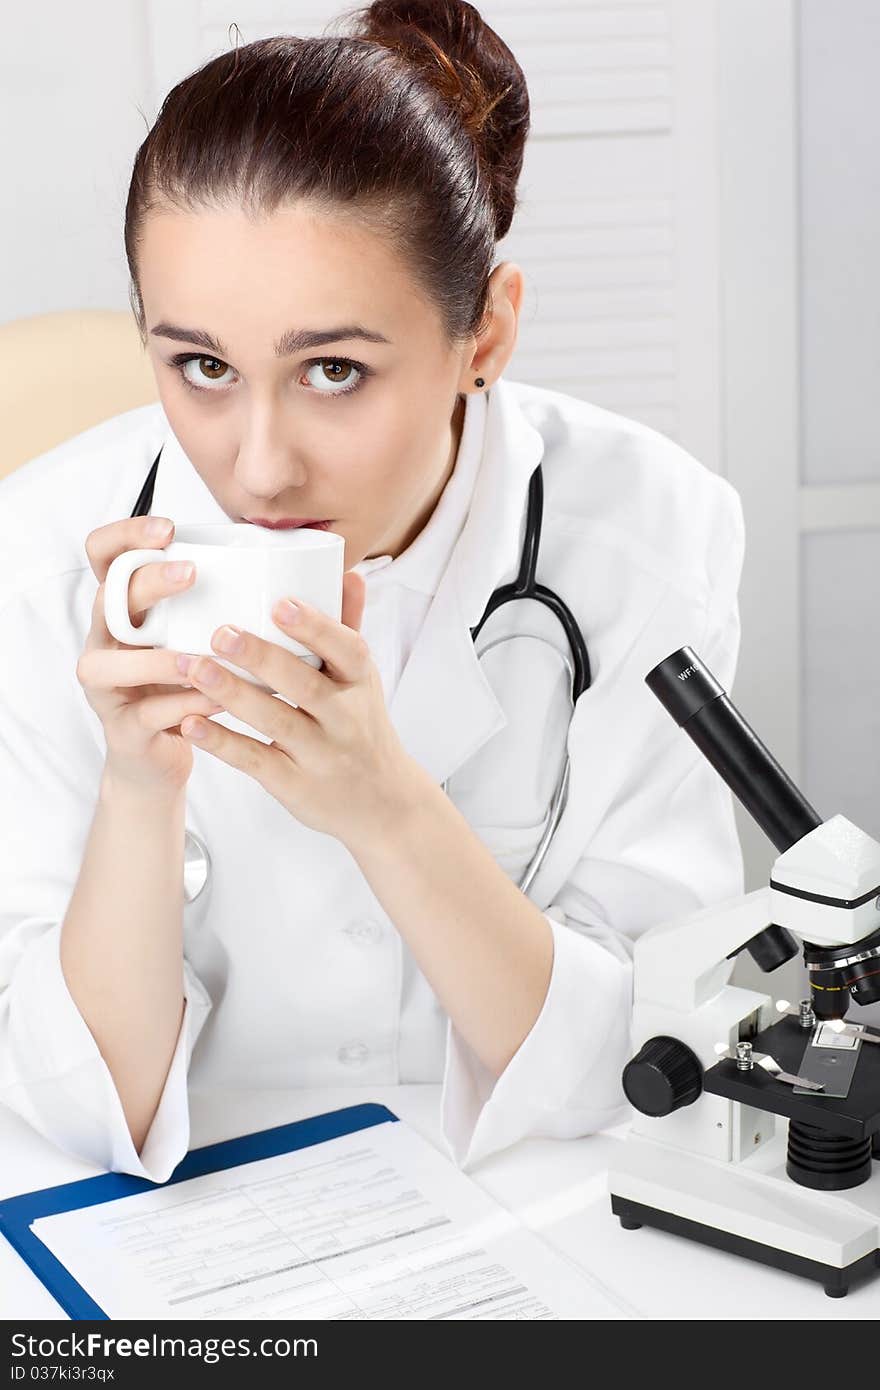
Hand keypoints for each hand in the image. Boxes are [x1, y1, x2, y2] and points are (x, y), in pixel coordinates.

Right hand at [77, 516, 225, 794]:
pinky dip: (183, 706)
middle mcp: (105, 640)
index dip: (127, 535)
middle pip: (108, 598)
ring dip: (157, 658)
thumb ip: (225, 604)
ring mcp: (107, 685)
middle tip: (191, 574)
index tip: (170, 529)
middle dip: (149, 582)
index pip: (105, 554)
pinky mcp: (122, 728)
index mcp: (124, 608)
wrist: (157, 759)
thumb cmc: (186, 685)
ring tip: (197, 656)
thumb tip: (303, 570)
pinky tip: (215, 702)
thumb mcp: (199, 637)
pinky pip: (147, 714)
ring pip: (112, 663)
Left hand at [178, 572, 420, 842]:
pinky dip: (222, 742)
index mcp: (362, 684)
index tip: (279, 603)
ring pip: (275, 721)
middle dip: (261, 657)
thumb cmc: (361, 728)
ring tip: (193, 667)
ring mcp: (320, 754)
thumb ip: (348, 628)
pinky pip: (255, 760)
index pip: (347, 649)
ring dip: (231, 694)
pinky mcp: (294, 785)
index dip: (315, 627)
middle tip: (219, 631)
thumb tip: (348, 573)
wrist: (381, 803)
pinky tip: (190, 723)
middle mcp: (346, 719)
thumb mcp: (363, 682)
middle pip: (304, 685)